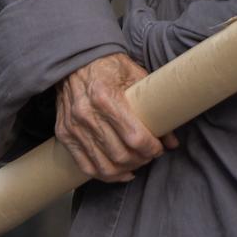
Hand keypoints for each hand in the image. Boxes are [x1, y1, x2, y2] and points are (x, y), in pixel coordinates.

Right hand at [55, 52, 178, 182]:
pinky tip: (118, 172)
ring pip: (103, 165)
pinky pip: (85, 165)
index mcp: (106, 96)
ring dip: (125, 170)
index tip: (159, 148)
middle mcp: (87, 115)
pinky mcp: (64, 135)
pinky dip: (104, 174)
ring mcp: (73, 127)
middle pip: (120, 154)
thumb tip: (172, 139)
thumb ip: (153, 105)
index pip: (133, 136)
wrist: (75, 61)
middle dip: (141, 159)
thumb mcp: (135, 75)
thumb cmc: (108, 65)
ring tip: (137, 164)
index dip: (151, 147)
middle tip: (150, 155)